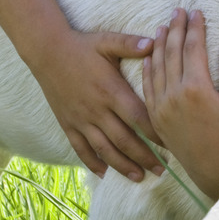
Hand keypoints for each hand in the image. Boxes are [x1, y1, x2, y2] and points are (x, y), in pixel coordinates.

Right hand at [34, 27, 162, 180]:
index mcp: (111, 91)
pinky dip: (92, 162)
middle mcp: (97, 110)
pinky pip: (80, 148)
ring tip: (140, 178)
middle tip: (162, 171)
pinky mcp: (68, 124)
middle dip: (144, 158)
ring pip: (104, 149)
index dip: (156, 134)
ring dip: (123, 166)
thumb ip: (131, 44)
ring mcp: (81, 119)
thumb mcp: (107, 41)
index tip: (172, 145)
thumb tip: (156, 43)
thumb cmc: (82, 46)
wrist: (46, 52)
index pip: (139, 118)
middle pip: (125, 140)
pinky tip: (104, 174)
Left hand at [142, 9, 218, 200]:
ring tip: (162, 26)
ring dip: (159, 43)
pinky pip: (148, 85)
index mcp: (198, 88)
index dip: (195, 28)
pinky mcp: (155, 116)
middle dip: (175, 28)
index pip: (194, 48)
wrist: (212, 168)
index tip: (197, 12)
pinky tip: (149, 55)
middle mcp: (175, 94)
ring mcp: (162, 105)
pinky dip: (148, 67)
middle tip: (178, 10)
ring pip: (157, 66)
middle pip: (172, 52)